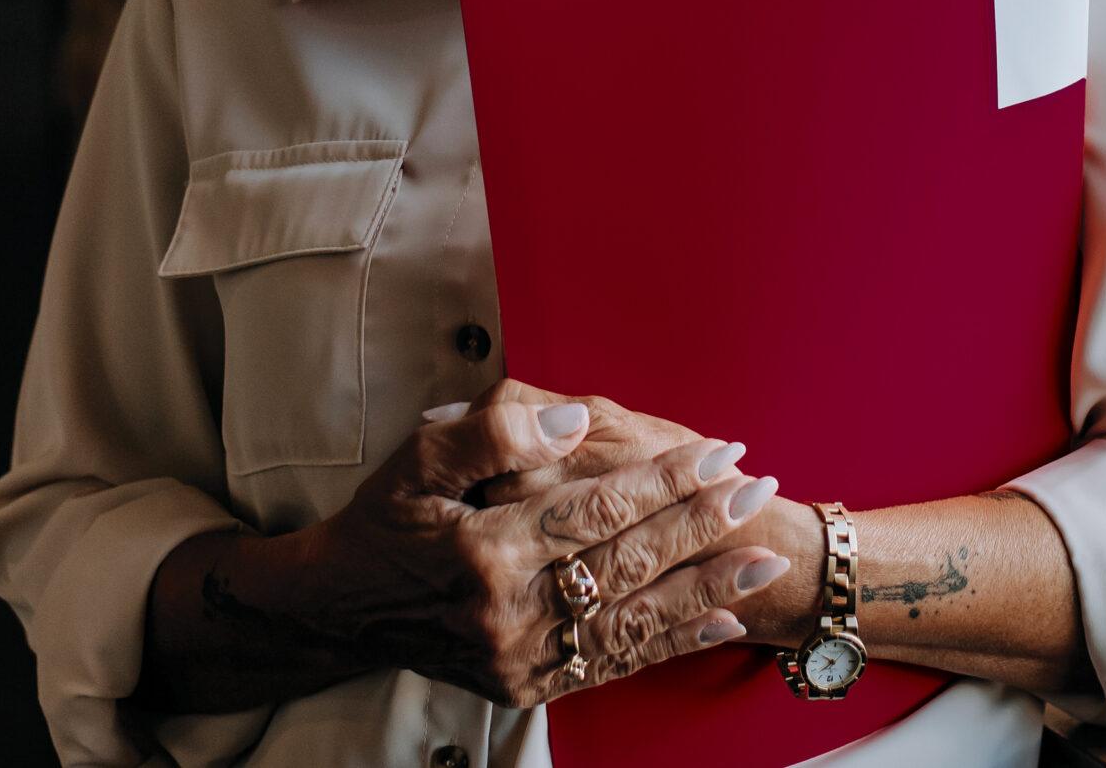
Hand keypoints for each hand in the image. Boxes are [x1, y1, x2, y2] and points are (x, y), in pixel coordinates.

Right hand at [292, 395, 788, 705]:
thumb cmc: (387, 519)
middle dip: (700, 525)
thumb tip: (574, 419)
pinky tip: (720, 621)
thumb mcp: (419, 456)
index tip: (719, 451)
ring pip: (631, 621)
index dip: (663, 478)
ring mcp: (519, 658)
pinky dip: (672, 643)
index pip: (594, 508)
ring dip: (705, 590)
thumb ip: (496, 432)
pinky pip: (614, 664)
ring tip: (762, 558)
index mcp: (481, 548)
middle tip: (758, 491)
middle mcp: (505, 612)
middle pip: (625, 563)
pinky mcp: (528, 686)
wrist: (344, 606)